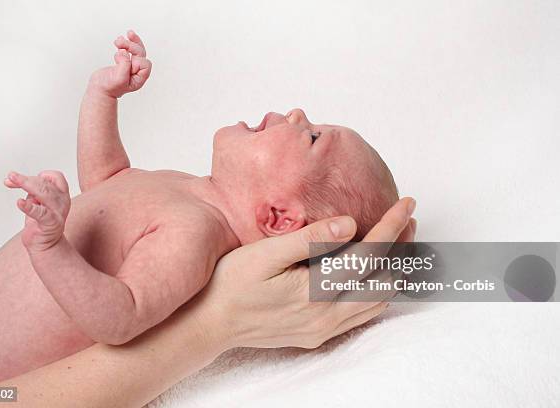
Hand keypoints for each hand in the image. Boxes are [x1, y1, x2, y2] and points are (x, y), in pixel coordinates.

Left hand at [4, 170, 70, 251]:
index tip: (22, 179)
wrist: (46, 245)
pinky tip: (20, 202)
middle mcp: (62, 201)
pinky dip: (29, 207)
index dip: (39, 174)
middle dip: (26, 179)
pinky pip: (40, 213)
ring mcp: (58, 212)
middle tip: (10, 176)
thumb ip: (29, 190)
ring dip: (26, 184)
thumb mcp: (36, 201)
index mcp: (61, 194)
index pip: (55, 176)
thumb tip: (11, 178)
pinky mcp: (50, 223)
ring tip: (11, 181)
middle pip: (45, 183)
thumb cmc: (40, 222)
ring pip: (44, 193)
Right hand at [89, 30, 151, 97]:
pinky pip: (128, 51)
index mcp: (139, 78)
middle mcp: (137, 72)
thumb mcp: (119, 78)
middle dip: (130, 45)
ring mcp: (130, 67)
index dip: (136, 60)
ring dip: (129, 42)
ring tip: (119, 39)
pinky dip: (124, 46)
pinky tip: (118, 44)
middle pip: (140, 54)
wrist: (99, 90)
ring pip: (135, 51)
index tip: (125, 63)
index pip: (144, 63)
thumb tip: (125, 52)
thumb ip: (125, 65)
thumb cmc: (109, 87)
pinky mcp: (123, 63)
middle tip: (118, 41)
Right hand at [192, 197, 416, 349]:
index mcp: (315, 290)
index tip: (407, 203)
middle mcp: (326, 314)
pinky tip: (372, 273)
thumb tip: (350, 223)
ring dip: (392, 269)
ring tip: (396, 240)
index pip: (369, 254)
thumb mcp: (263, 254)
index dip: (392, 227)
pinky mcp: (317, 333)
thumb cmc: (230, 284)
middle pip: (384, 279)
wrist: (208, 324)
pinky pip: (362, 315)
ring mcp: (323, 327)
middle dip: (401, 247)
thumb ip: (308, 240)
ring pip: (378, 300)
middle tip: (406, 218)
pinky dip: (377, 291)